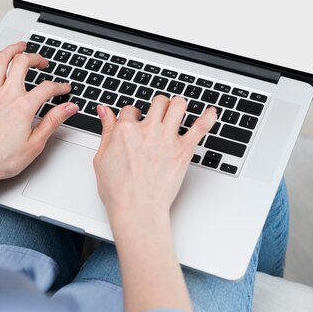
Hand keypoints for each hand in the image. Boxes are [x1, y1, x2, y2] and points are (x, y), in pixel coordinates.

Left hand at [0, 41, 78, 196]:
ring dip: (11, 49)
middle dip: (36, 58)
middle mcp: (6, 95)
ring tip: (19, 46)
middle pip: (23, 63)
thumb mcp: (35, 144)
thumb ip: (53, 121)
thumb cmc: (1, 159)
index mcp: (23, 106)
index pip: (47, 88)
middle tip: (42, 62)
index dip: (60, 86)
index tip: (64, 89)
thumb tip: (69, 107)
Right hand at [93, 96, 216, 223]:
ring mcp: (167, 139)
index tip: (134, 121)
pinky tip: (211, 112)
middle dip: (157, 105)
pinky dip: (208, 118)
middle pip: (158, 102)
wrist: (136, 209)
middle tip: (158, 113)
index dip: (132, 114)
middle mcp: (147, 131)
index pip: (130, 109)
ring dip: (177, 105)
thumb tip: (104, 111)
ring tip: (177, 110)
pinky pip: (200, 128)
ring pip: (178, 105)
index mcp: (125, 131)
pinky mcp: (183, 151)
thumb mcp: (101, 158)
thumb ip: (106, 130)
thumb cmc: (118, 190)